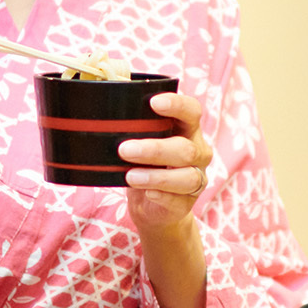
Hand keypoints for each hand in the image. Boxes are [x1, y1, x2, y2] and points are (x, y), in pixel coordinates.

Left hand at [119, 92, 213, 233]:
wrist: (151, 206)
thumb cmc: (145, 164)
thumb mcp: (141, 141)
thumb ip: (135, 125)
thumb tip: (110, 100)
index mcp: (188, 130)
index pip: (192, 111)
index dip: (178, 105)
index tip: (154, 103)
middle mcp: (198, 153)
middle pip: (186, 148)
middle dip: (155, 149)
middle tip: (124, 149)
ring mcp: (196, 179)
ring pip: (187, 177)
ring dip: (157, 176)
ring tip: (130, 176)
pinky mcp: (187, 203)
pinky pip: (178, 200)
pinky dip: (162, 196)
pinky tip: (147, 193)